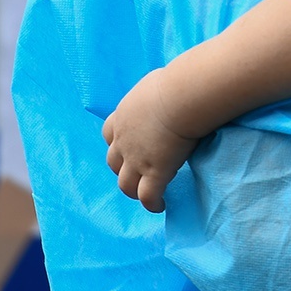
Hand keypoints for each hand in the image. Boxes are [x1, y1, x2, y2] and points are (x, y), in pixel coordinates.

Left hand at [102, 68, 199, 213]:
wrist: (180, 98)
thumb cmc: (173, 84)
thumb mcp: (154, 84)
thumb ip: (152, 94)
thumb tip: (165, 90)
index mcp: (123, 116)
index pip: (109, 134)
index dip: (117, 143)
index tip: (129, 147)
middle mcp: (124, 140)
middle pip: (113, 162)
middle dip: (122, 169)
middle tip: (138, 172)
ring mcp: (136, 159)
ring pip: (125, 185)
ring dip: (133, 191)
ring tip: (145, 194)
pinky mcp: (154, 172)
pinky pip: (148, 196)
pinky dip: (152, 204)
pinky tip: (160, 206)